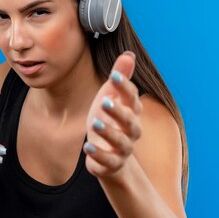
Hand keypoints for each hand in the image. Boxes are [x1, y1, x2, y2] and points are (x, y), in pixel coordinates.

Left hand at [84, 51, 142, 179]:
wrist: (113, 158)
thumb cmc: (111, 121)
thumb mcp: (111, 98)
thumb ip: (120, 78)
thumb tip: (128, 54)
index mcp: (131, 112)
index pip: (131, 98)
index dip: (124, 87)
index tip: (113, 76)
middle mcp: (131, 130)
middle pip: (129, 121)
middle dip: (118, 111)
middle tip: (104, 102)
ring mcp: (123, 148)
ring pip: (120, 141)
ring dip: (108, 132)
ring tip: (94, 123)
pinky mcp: (112, 164)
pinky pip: (108, 160)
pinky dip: (99, 155)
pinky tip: (87, 147)